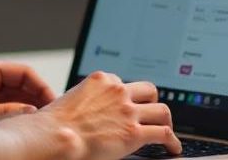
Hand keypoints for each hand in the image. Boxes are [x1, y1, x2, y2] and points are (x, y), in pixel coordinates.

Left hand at [0, 54, 55, 118]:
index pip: (25, 73)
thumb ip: (7, 112)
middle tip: (52, 117)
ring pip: (15, 94)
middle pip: (22, 83)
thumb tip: (34, 112)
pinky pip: (4, 102)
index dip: (43, 89)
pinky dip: (16, 112)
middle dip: (38, 99)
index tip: (54, 105)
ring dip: (28, 107)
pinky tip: (24, 124)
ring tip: (42, 123)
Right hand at [33, 70, 180, 159]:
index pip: (122, 83)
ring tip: (166, 130)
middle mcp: (117, 91)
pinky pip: (164, 133)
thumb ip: (85, 100)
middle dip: (151, 102)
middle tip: (150, 113)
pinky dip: (172, 141)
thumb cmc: (55, 123)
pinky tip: (173, 148)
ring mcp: (128, 111)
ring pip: (162, 110)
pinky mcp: (134, 132)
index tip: (127, 105)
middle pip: (148, 91)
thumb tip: (87, 111)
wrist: (56, 136)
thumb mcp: (70, 99)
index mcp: (100, 80)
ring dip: (165, 121)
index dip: (125, 96)